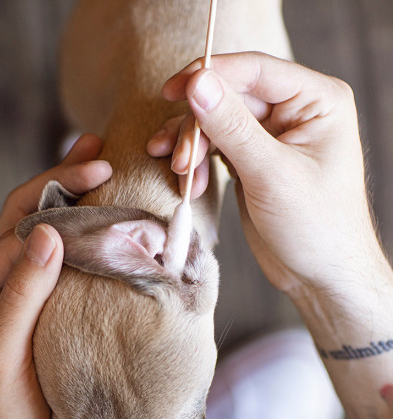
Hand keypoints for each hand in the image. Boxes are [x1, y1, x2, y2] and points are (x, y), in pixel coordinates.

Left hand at [0, 134, 111, 418]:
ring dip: (73, 197)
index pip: (19, 227)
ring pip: (49, 231)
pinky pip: (68, 260)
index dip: (57, 198)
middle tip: (97, 149)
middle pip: (29, 215)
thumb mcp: (2, 357)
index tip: (99, 176)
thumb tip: (48, 236)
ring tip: (101, 165)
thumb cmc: (4, 413)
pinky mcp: (52, 305)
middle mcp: (1, 280)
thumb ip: (20, 296)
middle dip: (61, 180)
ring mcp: (27, 291)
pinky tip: (107, 215)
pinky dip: (87, 232)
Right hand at [148, 52, 386, 299]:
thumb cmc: (315, 226)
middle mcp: (293, 111)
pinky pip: (214, 146)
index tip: (172, 91)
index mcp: (316, 101)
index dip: (210, 75)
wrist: (318, 275)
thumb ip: (232, 126)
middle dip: (197, 126)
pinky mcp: (250, 160)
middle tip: (180, 160)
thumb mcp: (271, 173)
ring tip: (179, 172)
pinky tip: (189, 182)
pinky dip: (196, 161)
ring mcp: (270, 136)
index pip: (254, 71)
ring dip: (191, 145)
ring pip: (216, 122)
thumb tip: (197, 83)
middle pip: (228, 97)